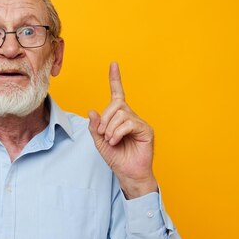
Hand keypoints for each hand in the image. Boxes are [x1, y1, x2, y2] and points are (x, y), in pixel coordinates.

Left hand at [88, 62, 157, 198]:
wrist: (128, 174)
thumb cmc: (116, 158)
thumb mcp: (100, 142)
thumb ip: (95, 127)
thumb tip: (92, 111)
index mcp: (119, 117)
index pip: (117, 94)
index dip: (115, 79)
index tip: (113, 64)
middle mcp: (130, 116)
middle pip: (115, 104)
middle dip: (105, 118)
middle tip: (103, 134)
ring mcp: (139, 123)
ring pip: (121, 113)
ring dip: (110, 128)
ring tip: (111, 140)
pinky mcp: (146, 130)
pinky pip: (129, 123)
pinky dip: (118, 132)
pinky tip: (116, 141)